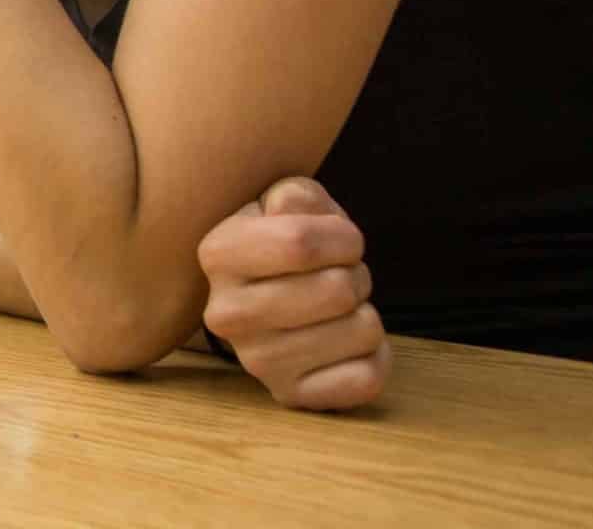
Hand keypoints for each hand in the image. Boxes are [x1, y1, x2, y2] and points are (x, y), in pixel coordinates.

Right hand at [199, 177, 389, 410]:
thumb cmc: (288, 242)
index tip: (342, 240)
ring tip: (338, 309)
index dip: (342, 237)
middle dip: (357, 274)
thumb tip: (294, 212)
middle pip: (337, 290)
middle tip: (339, 276)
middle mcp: (225, 314)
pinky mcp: (289, 396)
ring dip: (367, 313)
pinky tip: (347, 344)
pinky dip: (375, 355)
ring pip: (362, 331)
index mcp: (217, 254)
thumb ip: (296, 197)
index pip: (300, 242)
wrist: (270, 294)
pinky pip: (367, 378)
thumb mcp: (287, 203)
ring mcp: (255, 361)